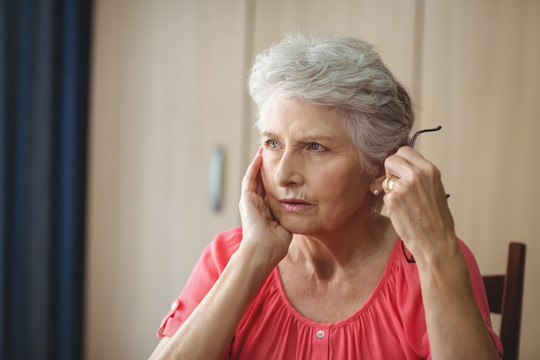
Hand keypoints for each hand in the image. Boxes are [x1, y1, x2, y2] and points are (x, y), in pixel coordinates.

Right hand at [238, 148, 291, 266]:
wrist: (263, 250)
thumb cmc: (275, 245)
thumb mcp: (286, 226)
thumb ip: (290, 216)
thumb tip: (301, 209)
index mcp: (265, 211)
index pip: (270, 191)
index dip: (276, 180)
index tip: (282, 169)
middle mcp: (256, 205)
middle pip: (261, 181)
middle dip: (266, 168)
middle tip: (273, 153)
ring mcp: (250, 202)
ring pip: (254, 178)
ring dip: (259, 164)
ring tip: (264, 150)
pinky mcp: (246, 199)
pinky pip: (250, 179)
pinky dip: (254, 168)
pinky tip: (259, 157)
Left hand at [382, 147, 455, 259]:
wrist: (436, 242)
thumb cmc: (435, 218)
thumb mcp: (433, 188)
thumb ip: (418, 174)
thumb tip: (397, 164)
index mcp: (430, 170)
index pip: (405, 150)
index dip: (398, 160)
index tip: (399, 171)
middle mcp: (417, 174)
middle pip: (391, 159)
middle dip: (389, 171)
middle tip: (396, 185)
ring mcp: (404, 186)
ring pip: (384, 177)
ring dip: (388, 187)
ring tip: (401, 201)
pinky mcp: (393, 199)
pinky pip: (383, 193)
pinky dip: (388, 202)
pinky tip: (400, 211)